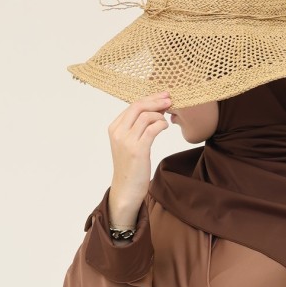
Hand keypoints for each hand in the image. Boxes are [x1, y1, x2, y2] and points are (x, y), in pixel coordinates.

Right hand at [107, 91, 171, 227]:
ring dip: (160, 114)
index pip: (132, 105)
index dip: (150, 98)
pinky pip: (152, 129)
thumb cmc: (131, 167)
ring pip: (146, 116)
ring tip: (167, 119)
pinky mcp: (137, 150)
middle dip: (156, 100)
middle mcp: (118, 132)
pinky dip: (161, 124)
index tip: (163, 96)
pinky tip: (165, 127)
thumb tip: (154, 109)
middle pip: (138, 106)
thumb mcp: (128, 144)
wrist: (126, 189)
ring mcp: (126, 141)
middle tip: (170, 99)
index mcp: (114, 128)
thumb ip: (135, 127)